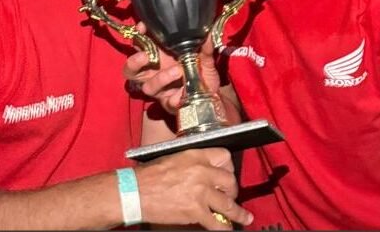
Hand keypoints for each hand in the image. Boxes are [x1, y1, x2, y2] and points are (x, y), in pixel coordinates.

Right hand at [123, 26, 221, 114]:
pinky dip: (174, 99)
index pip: (141, 45)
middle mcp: (155, 72)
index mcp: (159, 56)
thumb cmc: (201, 72)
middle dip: (134, 62)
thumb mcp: (205, 57)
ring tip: (177, 71)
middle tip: (145, 56)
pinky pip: (168, 102)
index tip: (142, 27)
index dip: (138, 36)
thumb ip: (205, 46)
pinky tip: (182, 95)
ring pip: (148, 86)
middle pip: (131, 70)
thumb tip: (209, 32)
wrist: (212, 95)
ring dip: (160, 78)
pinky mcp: (170, 104)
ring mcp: (161, 89)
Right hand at [135, 148, 251, 229]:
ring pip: (228, 202)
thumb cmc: (149, 176)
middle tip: (229, 195)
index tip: (228, 174)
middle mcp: (202, 172)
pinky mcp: (195, 211)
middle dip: (232, 189)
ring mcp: (201, 192)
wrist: (135, 192)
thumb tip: (204, 170)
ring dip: (238, 212)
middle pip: (229, 180)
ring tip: (244, 217)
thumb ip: (192, 162)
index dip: (228, 166)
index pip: (224, 157)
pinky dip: (223, 227)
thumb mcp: (173, 158)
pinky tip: (227, 228)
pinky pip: (216, 221)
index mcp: (195, 156)